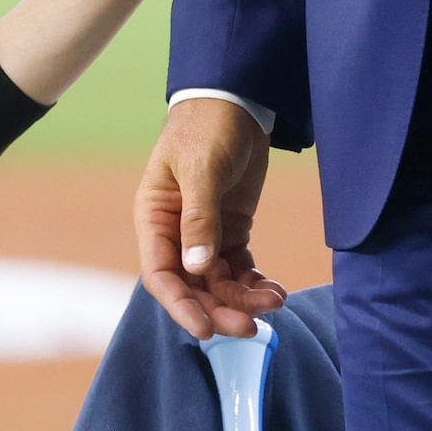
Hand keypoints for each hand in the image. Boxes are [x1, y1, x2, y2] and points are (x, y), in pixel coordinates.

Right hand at [136, 95, 285, 338]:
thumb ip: (199, 218)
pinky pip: (241, 268)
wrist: (237, 100)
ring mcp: (205, 234)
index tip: (205, 329)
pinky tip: (276, 291)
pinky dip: (256, 283)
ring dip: (243, 299)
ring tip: (274, 302)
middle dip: (220, 309)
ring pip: (220, 283)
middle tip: (250, 327)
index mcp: (155, 217)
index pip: (161, 274)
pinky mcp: (232, 230)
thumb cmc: (207, 127)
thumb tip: (197, 269)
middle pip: (193, 287)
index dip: (180, 305)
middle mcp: (176, 233)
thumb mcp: (201, 169)